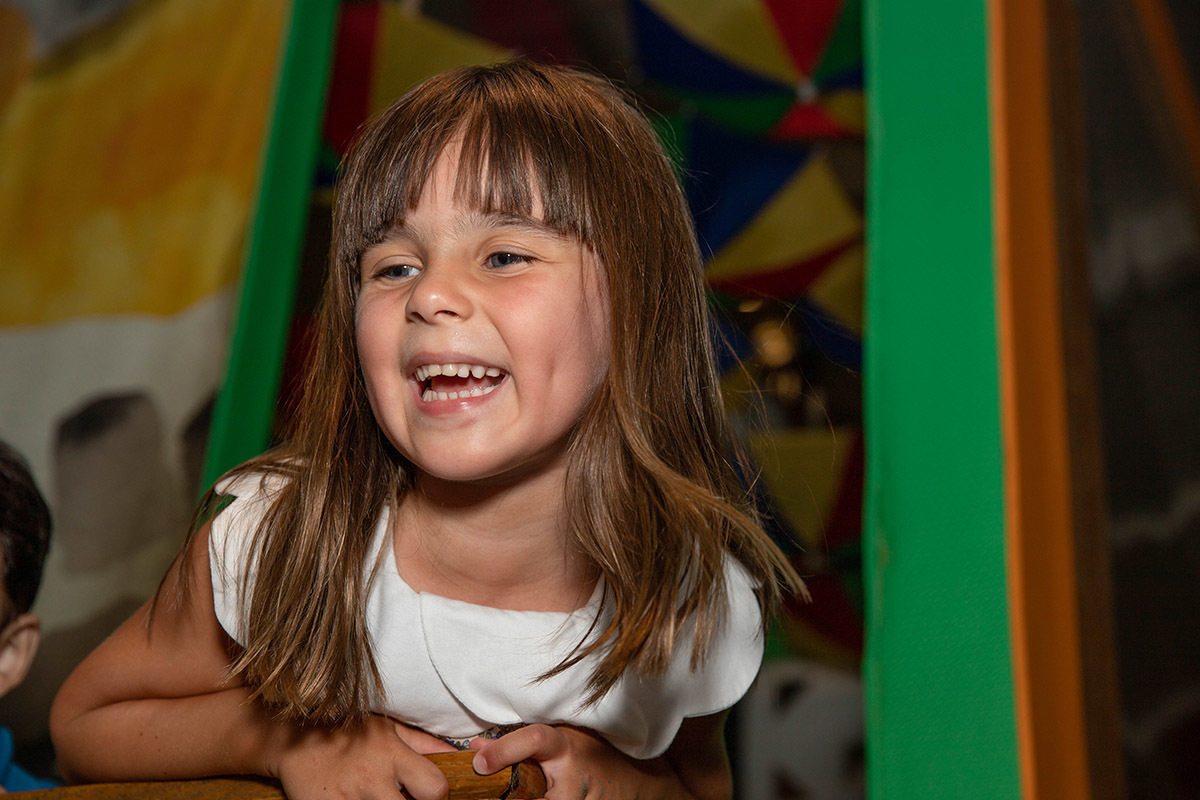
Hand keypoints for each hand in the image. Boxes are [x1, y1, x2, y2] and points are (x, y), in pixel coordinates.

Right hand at [268, 714, 456, 799]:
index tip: (427, 797)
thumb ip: (425, 744)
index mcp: (392, 754)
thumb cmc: (348, 732)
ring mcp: (348, 796)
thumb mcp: (389, 728)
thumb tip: (458, 755)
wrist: (293, 737)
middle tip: (402, 799)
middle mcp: (372, 777)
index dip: (437, 798)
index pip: (434, 788)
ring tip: (378, 799)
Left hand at [470, 724, 683, 798]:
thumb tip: (476, 749)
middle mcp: (572, 776)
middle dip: (506, 794)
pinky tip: (544, 797)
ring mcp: (579, 799)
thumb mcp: (564, 742)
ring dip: (527, 798)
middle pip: (526, 793)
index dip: (504, 750)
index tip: (479, 762)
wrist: (644, 783)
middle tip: (485, 792)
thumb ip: (522, 745)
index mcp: (566, 746)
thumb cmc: (598, 757)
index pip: (534, 739)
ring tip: (523, 790)